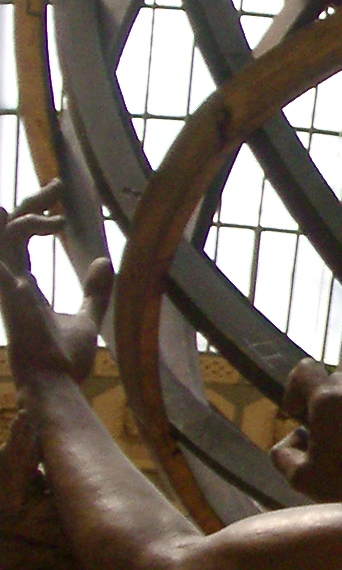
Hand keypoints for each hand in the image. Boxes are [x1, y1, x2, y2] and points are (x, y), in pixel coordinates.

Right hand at [0, 183, 111, 388]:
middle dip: (31, 204)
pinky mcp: (10, 299)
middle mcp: (11, 282)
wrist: (58, 384)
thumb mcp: (87, 317)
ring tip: (45, 212)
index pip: (20, 237)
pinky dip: (0, 242)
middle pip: (10, 230)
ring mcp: (7, 290)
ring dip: (20, 218)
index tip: (58, 194)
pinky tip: (2, 215)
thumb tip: (104, 261)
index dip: (36, 213)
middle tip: (57, 185)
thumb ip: (93, 290)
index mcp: (23, 283)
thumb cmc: (65, 359)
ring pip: (1, 240)